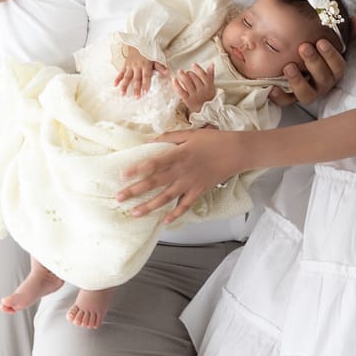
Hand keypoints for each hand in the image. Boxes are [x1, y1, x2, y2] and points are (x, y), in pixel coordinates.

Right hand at [115, 46, 166, 97]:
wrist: (138, 43)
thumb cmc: (148, 52)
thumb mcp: (155, 58)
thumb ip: (160, 67)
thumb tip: (167, 73)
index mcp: (145, 65)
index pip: (146, 76)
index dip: (145, 84)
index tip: (145, 92)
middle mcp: (137, 66)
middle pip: (136, 79)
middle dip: (136, 88)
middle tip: (136, 97)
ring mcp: (130, 66)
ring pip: (127, 77)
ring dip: (124, 85)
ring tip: (122, 94)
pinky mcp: (125, 65)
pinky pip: (121, 72)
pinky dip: (117, 78)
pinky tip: (115, 85)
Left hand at [116, 128, 246, 223]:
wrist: (235, 152)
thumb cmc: (213, 140)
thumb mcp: (190, 134)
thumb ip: (170, 137)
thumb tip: (152, 140)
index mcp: (178, 155)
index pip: (153, 163)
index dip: (137, 169)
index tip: (122, 175)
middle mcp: (181, 171)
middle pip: (154, 183)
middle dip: (135, 191)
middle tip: (119, 197)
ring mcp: (190, 184)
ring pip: (166, 198)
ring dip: (149, 206)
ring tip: (134, 213)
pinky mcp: (199, 191)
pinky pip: (185, 206)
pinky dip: (175, 215)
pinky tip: (164, 222)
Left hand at [172, 63, 214, 113]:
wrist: (206, 113)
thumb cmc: (208, 98)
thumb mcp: (211, 87)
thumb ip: (211, 75)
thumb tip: (211, 64)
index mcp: (208, 86)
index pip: (202, 75)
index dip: (197, 68)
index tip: (193, 65)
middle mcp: (202, 91)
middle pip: (194, 78)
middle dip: (189, 73)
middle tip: (186, 73)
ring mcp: (194, 96)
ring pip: (187, 82)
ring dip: (182, 75)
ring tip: (180, 72)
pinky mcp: (187, 101)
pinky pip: (181, 91)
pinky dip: (176, 84)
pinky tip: (174, 79)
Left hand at [274, 37, 347, 105]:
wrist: (292, 62)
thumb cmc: (314, 52)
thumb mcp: (327, 39)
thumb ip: (343, 31)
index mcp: (332, 71)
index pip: (338, 67)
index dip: (330, 55)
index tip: (321, 41)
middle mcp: (322, 84)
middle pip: (323, 79)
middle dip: (313, 63)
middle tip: (303, 47)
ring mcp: (307, 92)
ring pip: (307, 95)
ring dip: (298, 81)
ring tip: (288, 67)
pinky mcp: (290, 98)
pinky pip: (285, 102)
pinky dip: (279, 96)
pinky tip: (272, 87)